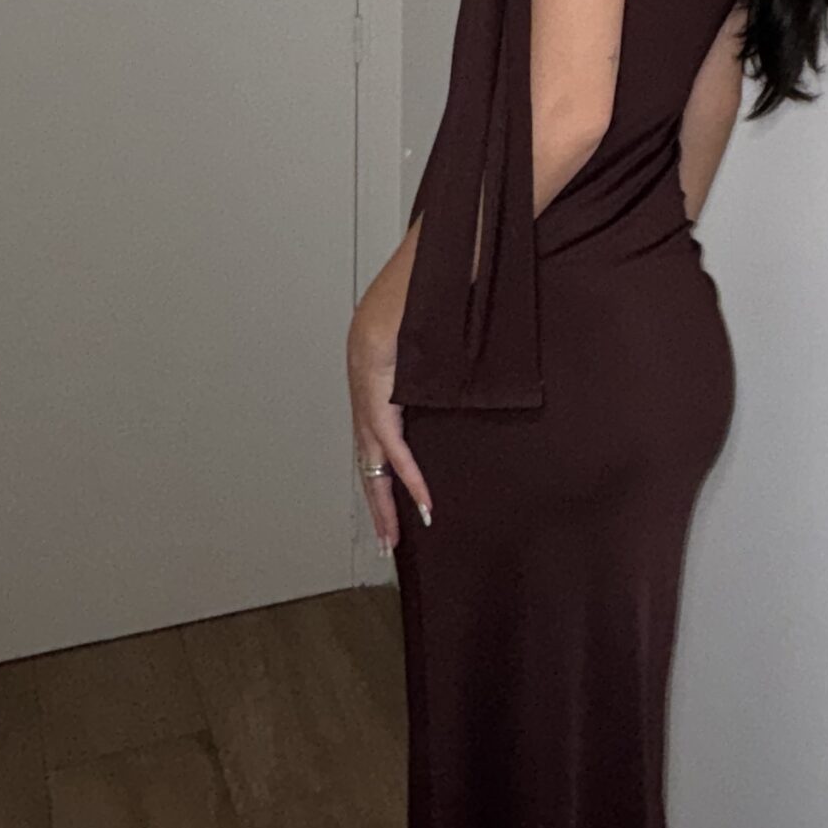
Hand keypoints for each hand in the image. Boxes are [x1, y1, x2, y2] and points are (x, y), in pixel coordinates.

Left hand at [347, 303, 432, 554]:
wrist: (403, 287)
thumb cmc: (414, 304)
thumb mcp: (426, 347)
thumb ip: (435, 366)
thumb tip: (461, 372)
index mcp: (374, 392)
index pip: (376, 446)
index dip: (383, 478)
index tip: (393, 505)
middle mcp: (366, 405)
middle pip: (369, 468)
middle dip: (378, 507)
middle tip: (387, 541)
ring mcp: (369, 406)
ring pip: (374, 468)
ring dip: (386, 505)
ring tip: (395, 538)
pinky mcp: (380, 403)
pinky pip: (396, 451)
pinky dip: (410, 478)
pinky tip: (423, 503)